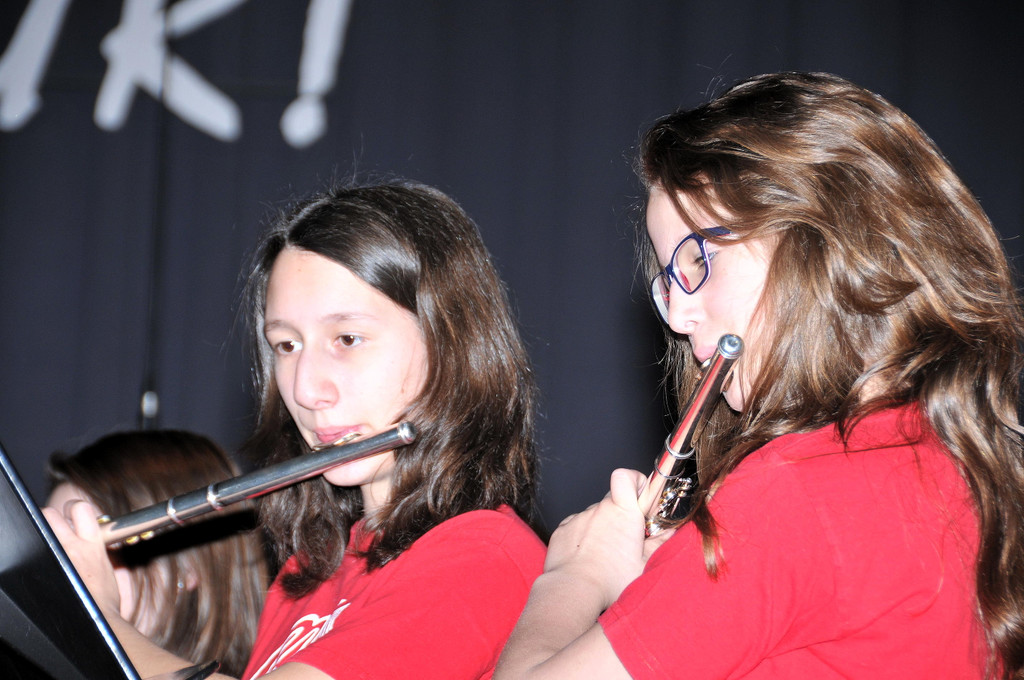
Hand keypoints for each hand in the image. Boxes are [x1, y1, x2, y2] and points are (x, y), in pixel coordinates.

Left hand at [42, 500, 121, 617]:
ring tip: (49, 544)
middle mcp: (71, 548)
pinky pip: (33, 553)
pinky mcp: (43, 573)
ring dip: (44, 533)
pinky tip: (43, 563)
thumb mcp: (109, 567)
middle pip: (51, 513)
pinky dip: (36, 554)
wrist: (96, 622)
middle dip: (53, 518)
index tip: (76, 518)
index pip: (81, 508)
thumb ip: (99, 548)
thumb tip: (94, 539)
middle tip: (57, 530)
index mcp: (93, 544)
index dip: (75, 509)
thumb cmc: (106, 600)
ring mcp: (55, 560)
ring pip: (40, 530)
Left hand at [544, 468, 669, 608]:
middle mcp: (600, 510)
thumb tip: (669, 532)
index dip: (634, 482)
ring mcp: (579, 518)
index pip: (626, 477)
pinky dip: (583, 538)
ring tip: (604, 556)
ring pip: (595, 517)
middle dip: (620, 515)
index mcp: (623, 513)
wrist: (573, 591)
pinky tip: (586, 558)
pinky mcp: (563, 529)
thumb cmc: (610, 581)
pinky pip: (577, 527)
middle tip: (626, 538)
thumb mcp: (644, 565)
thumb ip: (658, 544)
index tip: (640, 496)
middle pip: (612, 501)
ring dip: (601, 529)